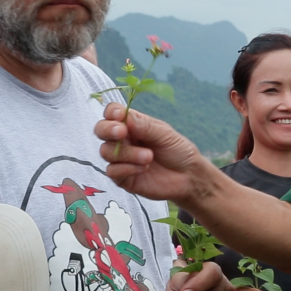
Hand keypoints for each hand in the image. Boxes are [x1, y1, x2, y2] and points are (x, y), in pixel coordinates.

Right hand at [94, 104, 208, 202]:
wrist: (189, 176)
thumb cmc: (178, 151)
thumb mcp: (165, 134)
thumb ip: (145, 126)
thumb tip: (124, 116)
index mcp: (133, 125)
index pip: (112, 113)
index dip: (111, 112)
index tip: (119, 115)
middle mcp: (124, 140)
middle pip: (101, 130)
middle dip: (108, 130)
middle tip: (122, 132)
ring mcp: (122, 159)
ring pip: (106, 151)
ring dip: (127, 153)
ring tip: (149, 156)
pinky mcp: (123, 177)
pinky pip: (112, 171)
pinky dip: (127, 168)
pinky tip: (143, 169)